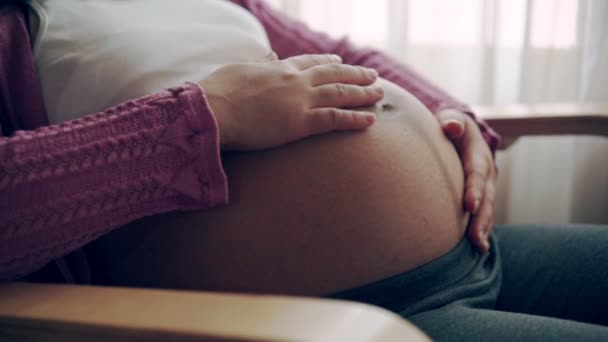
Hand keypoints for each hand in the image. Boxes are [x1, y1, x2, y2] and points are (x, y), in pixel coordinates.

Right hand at [200, 54, 383, 149]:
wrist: (213, 109)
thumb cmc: (218, 92)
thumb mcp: (239, 69)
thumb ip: (259, 64)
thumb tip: (269, 56)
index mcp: (278, 67)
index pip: (310, 62)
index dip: (329, 61)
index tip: (341, 60)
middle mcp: (295, 80)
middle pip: (333, 73)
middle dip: (355, 74)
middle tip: (372, 75)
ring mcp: (300, 100)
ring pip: (340, 93)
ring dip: (363, 93)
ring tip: (380, 93)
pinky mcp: (300, 123)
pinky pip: (335, 119)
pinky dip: (355, 118)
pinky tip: (370, 120)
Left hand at [436, 109, 496, 252]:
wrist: (461, 133)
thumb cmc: (450, 126)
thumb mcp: (451, 119)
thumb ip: (451, 121)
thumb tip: (450, 126)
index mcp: (478, 154)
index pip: (476, 173)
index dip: (474, 189)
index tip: (469, 205)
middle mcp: (486, 173)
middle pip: (486, 197)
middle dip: (481, 217)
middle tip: (474, 236)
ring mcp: (486, 187)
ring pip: (487, 209)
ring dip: (483, 228)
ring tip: (479, 246)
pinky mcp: (481, 197)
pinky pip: (483, 215)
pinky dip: (482, 230)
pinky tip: (479, 248)